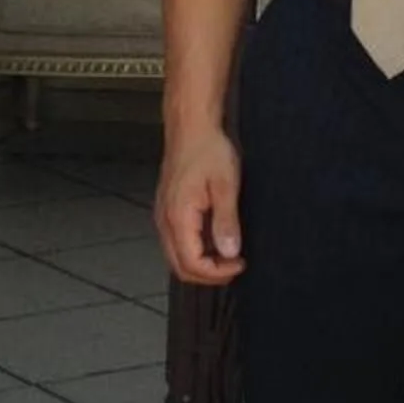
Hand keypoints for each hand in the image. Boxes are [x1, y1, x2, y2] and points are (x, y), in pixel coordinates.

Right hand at [155, 126, 244, 286]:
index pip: (192, 263)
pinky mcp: (168, 210)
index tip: (240, 264)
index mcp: (178, 217)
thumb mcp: (226, 185)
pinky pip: (177, 242)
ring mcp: (164, 216)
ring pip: (177, 256)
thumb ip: (226, 221)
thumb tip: (229, 253)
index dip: (217, 272)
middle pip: (180, 267)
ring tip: (228, 255)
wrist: (191, 127)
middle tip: (235, 266)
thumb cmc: (208, 150)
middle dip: (208, 275)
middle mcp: (165, 221)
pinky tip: (215, 241)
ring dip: (202, 264)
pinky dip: (195, 250)